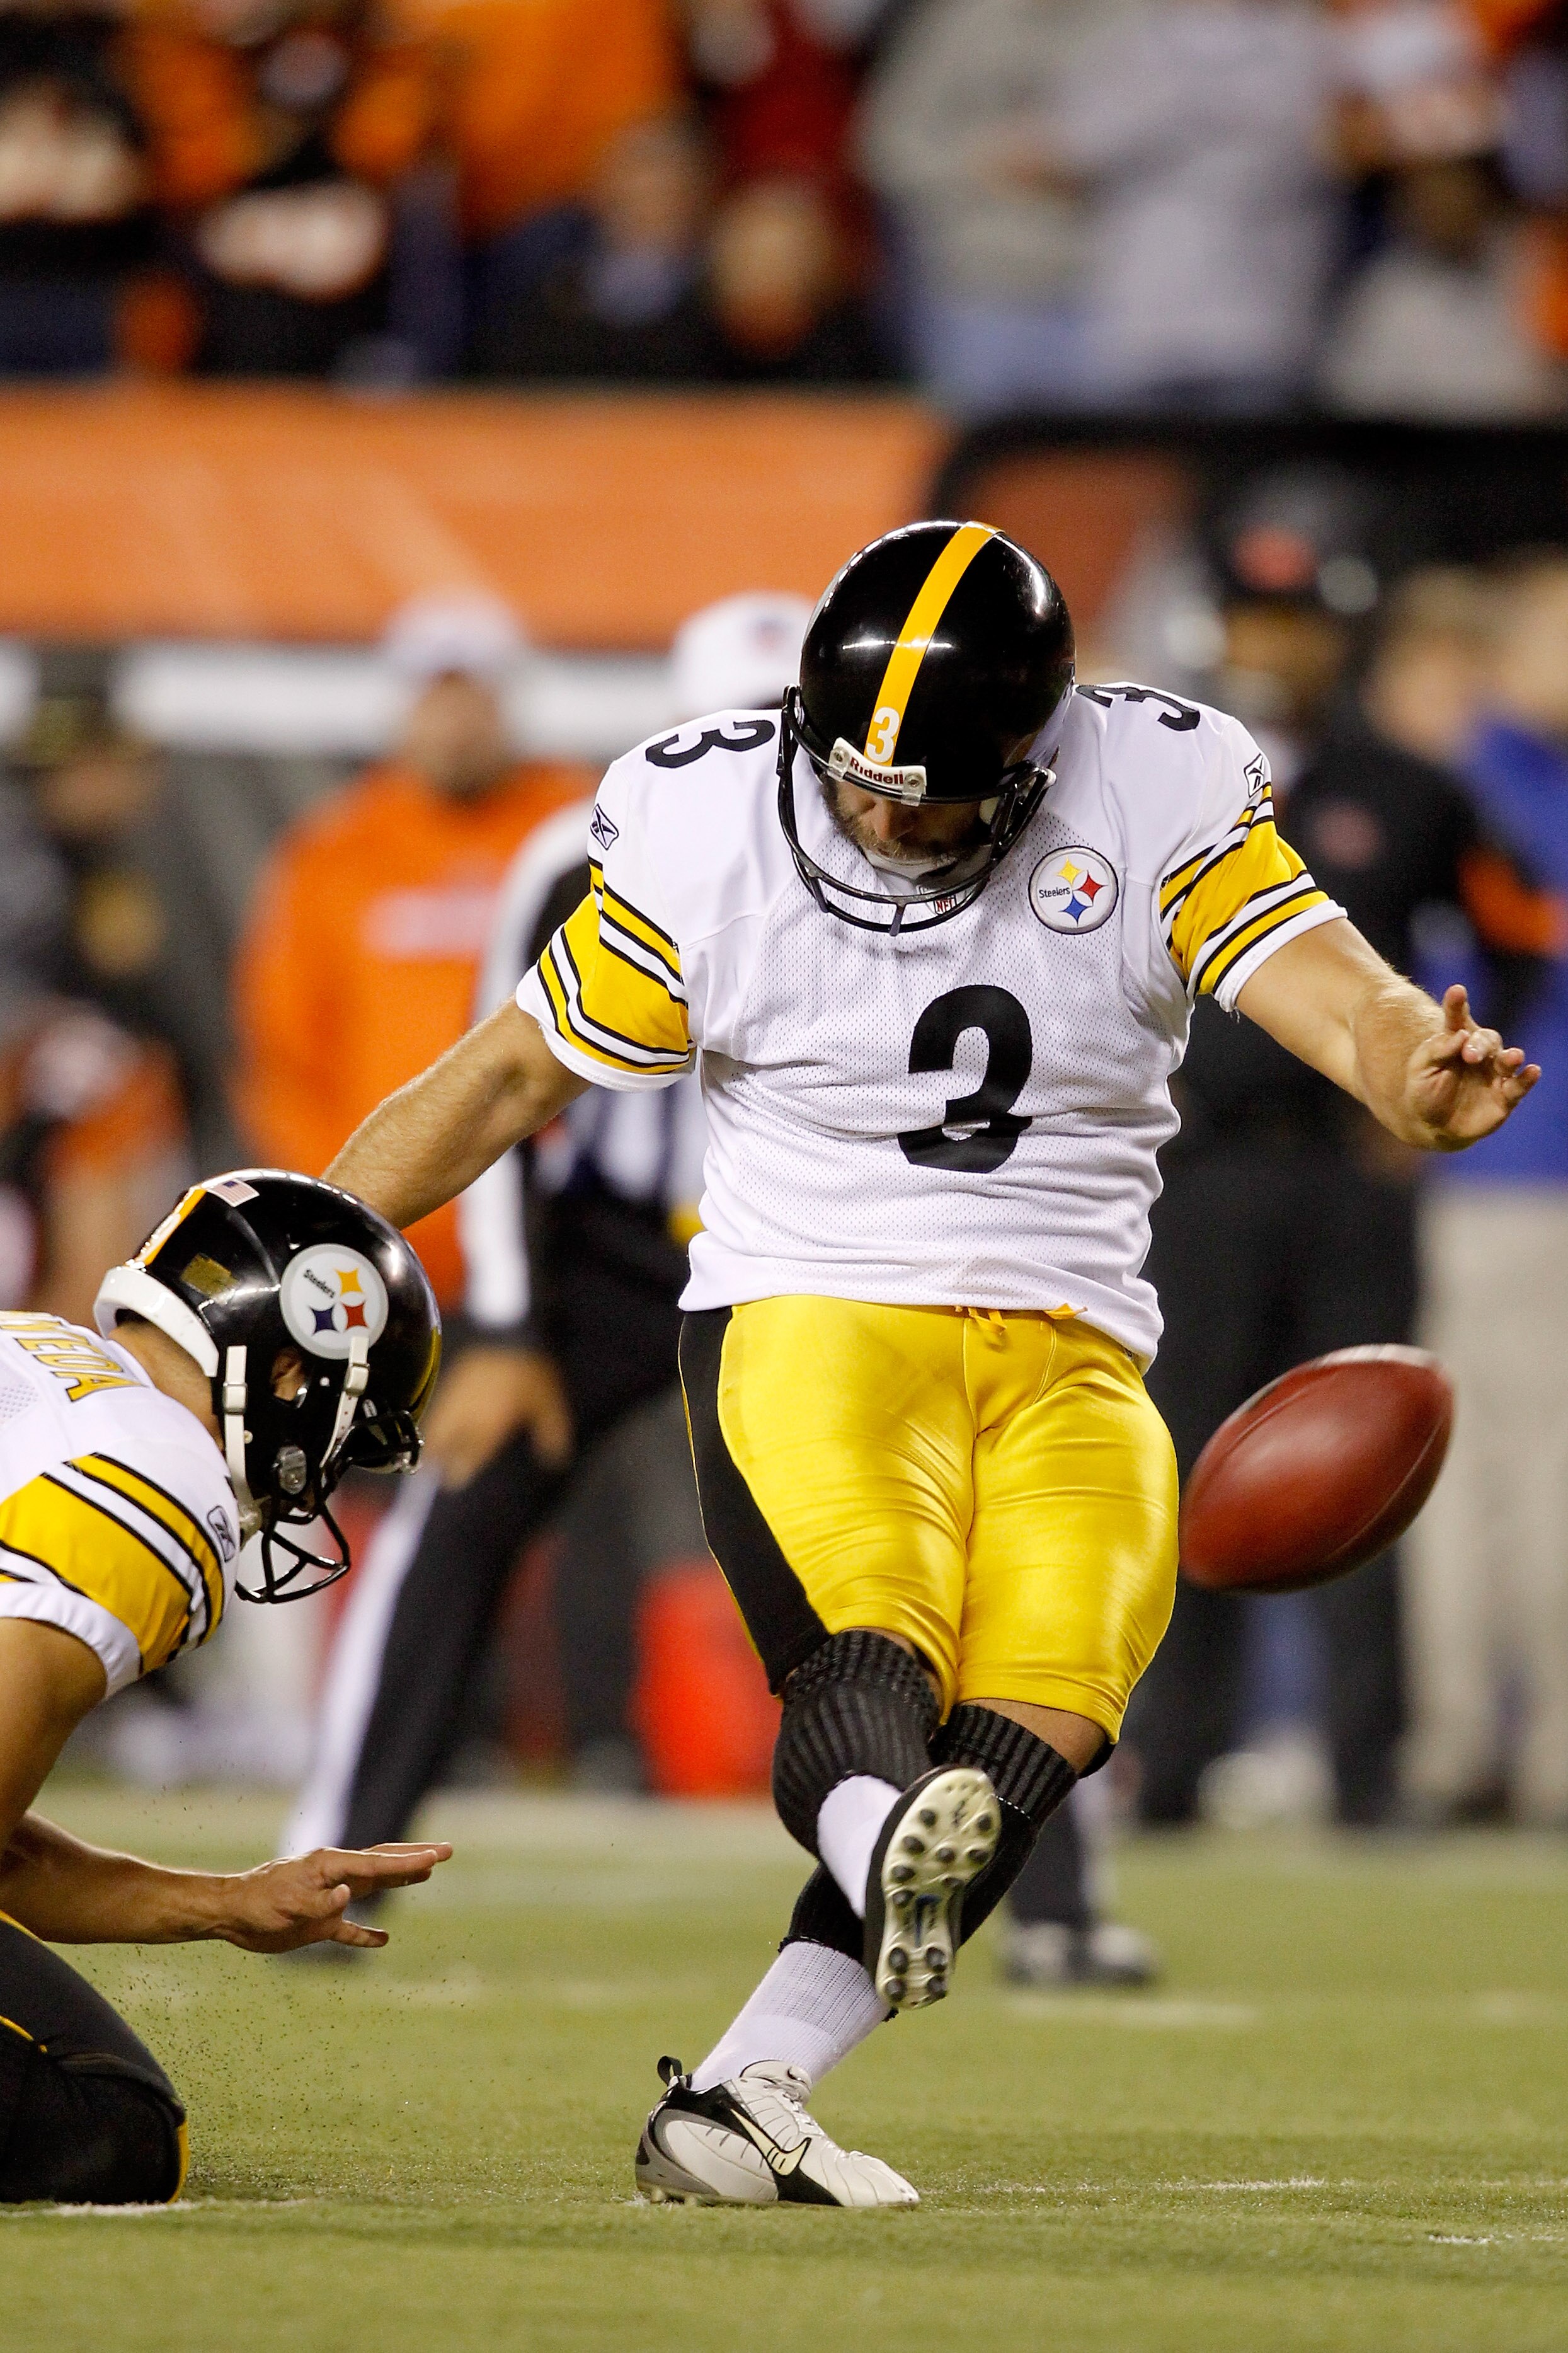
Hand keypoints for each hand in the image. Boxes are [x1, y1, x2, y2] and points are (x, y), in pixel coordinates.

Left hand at [211, 1842, 451, 1952]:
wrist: (232, 1914)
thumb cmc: (258, 1902)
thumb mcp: (290, 1903)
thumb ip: (322, 1901)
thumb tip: (349, 1895)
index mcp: (332, 1865)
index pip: (379, 1863)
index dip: (410, 1862)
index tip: (437, 1857)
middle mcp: (336, 1877)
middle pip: (383, 1865)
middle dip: (414, 1858)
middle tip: (445, 1851)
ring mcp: (330, 1899)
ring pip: (372, 1888)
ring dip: (399, 1882)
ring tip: (426, 1875)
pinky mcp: (319, 1923)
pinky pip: (349, 1928)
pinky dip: (366, 1934)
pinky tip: (383, 1939)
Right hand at [419, 1345, 572, 1487]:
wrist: (510, 1332)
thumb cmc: (531, 1372)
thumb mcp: (549, 1403)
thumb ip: (550, 1432)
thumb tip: (556, 1459)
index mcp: (489, 1425)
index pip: (469, 1455)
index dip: (459, 1470)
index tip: (452, 1482)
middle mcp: (467, 1415)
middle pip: (445, 1442)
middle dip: (438, 1458)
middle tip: (433, 1469)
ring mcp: (457, 1395)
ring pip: (437, 1424)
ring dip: (433, 1439)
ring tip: (430, 1450)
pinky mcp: (453, 1377)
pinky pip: (439, 1405)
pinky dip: (437, 1418)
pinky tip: (438, 1420)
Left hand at [1404, 984, 1539, 1148]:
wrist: (1432, 1127)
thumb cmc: (1424, 1092)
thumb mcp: (1421, 1070)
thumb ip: (1437, 1051)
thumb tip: (1460, 1035)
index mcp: (1454, 1041)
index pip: (1456, 1019)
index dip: (1457, 1005)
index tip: (1456, 990)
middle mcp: (1478, 1053)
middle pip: (1486, 1039)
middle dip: (1480, 1045)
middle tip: (1469, 1055)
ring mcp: (1494, 1073)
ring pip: (1507, 1059)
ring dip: (1511, 1057)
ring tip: (1513, 1057)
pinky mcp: (1505, 1096)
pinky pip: (1519, 1085)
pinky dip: (1528, 1078)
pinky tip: (1533, 1070)